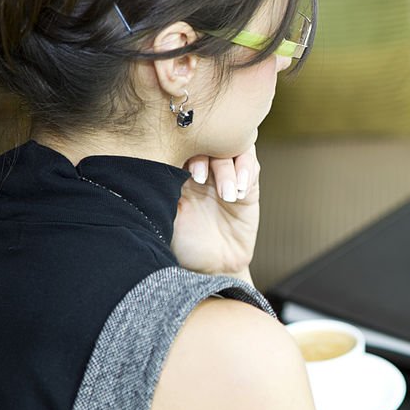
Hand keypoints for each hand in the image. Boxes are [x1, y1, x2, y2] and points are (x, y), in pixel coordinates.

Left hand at [171, 146, 260, 280]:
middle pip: (209, 140)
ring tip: (225, 194)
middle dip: (207, 155)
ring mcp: (226, 176)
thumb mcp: (164, 215)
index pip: (182, 141)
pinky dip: (246, 174)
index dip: (184, 148)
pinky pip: (251, 167)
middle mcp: (203, 168)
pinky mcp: (248, 187)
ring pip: (233, 149)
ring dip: (228, 169)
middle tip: (200, 180)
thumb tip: (158, 162)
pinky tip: (238, 193)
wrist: (211, 269)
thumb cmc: (183, 245)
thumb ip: (163, 187)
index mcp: (178, 168)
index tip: (184, 172)